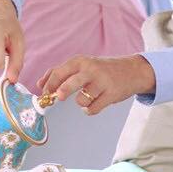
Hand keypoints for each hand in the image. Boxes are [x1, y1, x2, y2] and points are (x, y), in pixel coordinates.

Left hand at [37, 55, 154, 114]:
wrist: (132, 71)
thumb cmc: (103, 69)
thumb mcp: (83, 65)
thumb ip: (61, 72)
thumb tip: (40, 84)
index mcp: (80, 61)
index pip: (59, 72)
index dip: (49, 85)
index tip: (45, 94)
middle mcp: (91, 70)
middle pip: (70, 83)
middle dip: (62, 91)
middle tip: (60, 96)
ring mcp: (102, 82)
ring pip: (82, 100)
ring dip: (82, 103)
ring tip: (89, 97)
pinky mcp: (111, 94)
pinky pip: (93, 109)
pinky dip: (90, 110)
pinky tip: (96, 102)